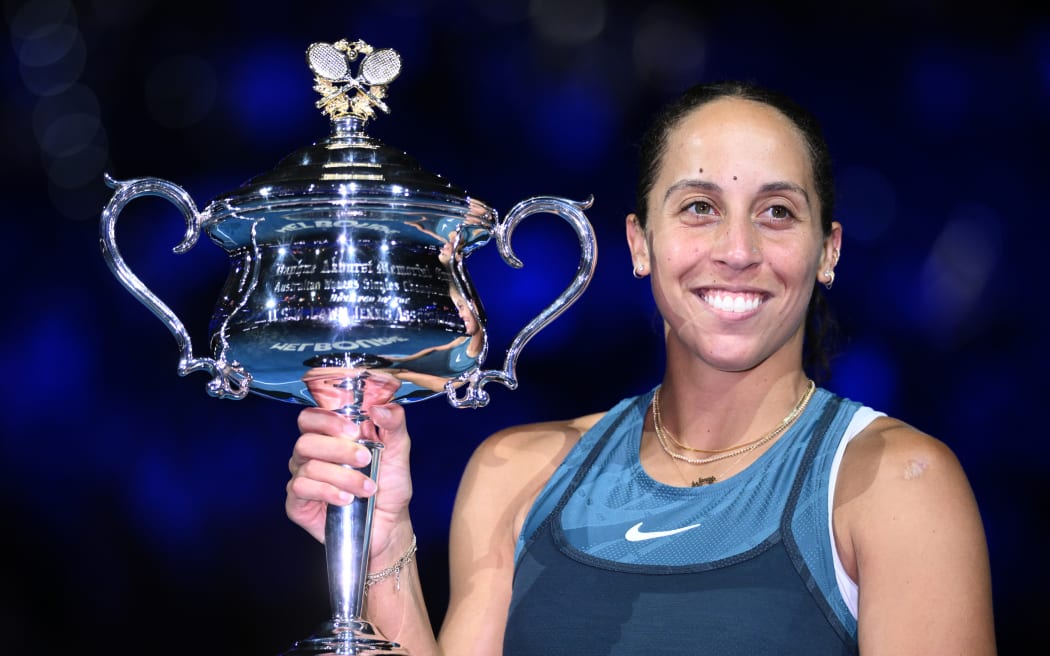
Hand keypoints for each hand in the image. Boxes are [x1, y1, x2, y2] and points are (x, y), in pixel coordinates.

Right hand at [285, 403, 412, 558]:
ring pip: (308, 467)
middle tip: (365, 459)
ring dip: (343, 476)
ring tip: (367, 488)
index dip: (327, 420)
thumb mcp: (398, 451)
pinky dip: (327, 492)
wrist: (389, 524)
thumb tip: (380, 407)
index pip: (311, 418)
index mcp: (329, 437)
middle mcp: (311, 455)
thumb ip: (394, 424)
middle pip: (306, 441)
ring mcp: (302, 478)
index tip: (354, 430)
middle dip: (339, 449)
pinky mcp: (297, 502)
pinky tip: (346, 499)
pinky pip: (301, 489)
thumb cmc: (389, 486)